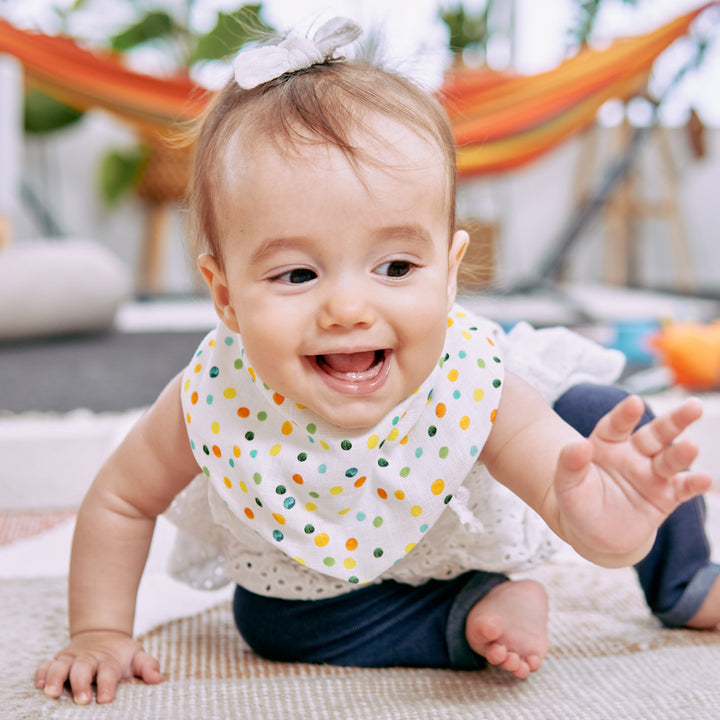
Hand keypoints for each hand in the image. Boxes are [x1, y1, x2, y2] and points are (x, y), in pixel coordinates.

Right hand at [35, 631, 161, 704]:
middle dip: (81, 684)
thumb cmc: (121, 655)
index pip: (109, 672)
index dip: (108, 685)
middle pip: (82, 669)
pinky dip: (41, 673)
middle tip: (82, 700)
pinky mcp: (57, 661)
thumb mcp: (137, 657)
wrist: (102, 635)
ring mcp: (71, 659)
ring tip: (52, 693)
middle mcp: (88, 659)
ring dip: (55, 678)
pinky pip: (45, 665)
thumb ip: (148, 667)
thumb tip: (158, 679)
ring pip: (60, 667)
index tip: (107, 699)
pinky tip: (39, 685)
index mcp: (109, 661)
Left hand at [553, 395, 711, 564]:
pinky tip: (705, 479)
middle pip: (655, 434)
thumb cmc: (578, 501)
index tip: (634, 402)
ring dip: (682, 453)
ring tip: (691, 446)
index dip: (625, 414)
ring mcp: (651, 474)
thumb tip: (579, 444)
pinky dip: (694, 484)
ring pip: (670, 459)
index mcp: (606, 443)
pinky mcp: (665, 497)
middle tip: (693, 406)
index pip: (616, 425)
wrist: (593, 533)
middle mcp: (633, 453)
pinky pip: (682, 488)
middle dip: (674, 421)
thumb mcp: (566, 484)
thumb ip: (570, 463)